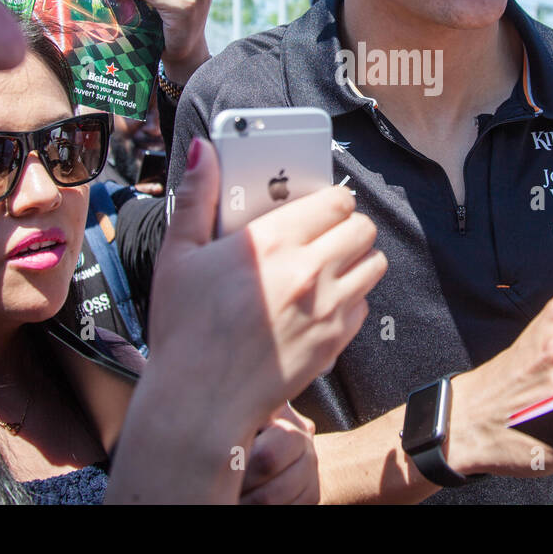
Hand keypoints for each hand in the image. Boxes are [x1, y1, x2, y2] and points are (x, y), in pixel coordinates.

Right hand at [107, 139, 384, 502]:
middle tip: (321, 235)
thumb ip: (197, 196)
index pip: (337, 201)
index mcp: (274, 242)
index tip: (313, 207)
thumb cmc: (184, 329)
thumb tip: (203, 150)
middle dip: (346, 226)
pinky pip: (364, 305)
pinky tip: (321, 304)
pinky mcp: (336, 343)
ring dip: (356, 260)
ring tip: (327, 266)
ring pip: (373, 265)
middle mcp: (311, 271)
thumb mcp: (178, 255)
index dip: (329, 200)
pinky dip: (351, 299)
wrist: (200, 403)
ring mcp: (329, 309)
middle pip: (362, 229)